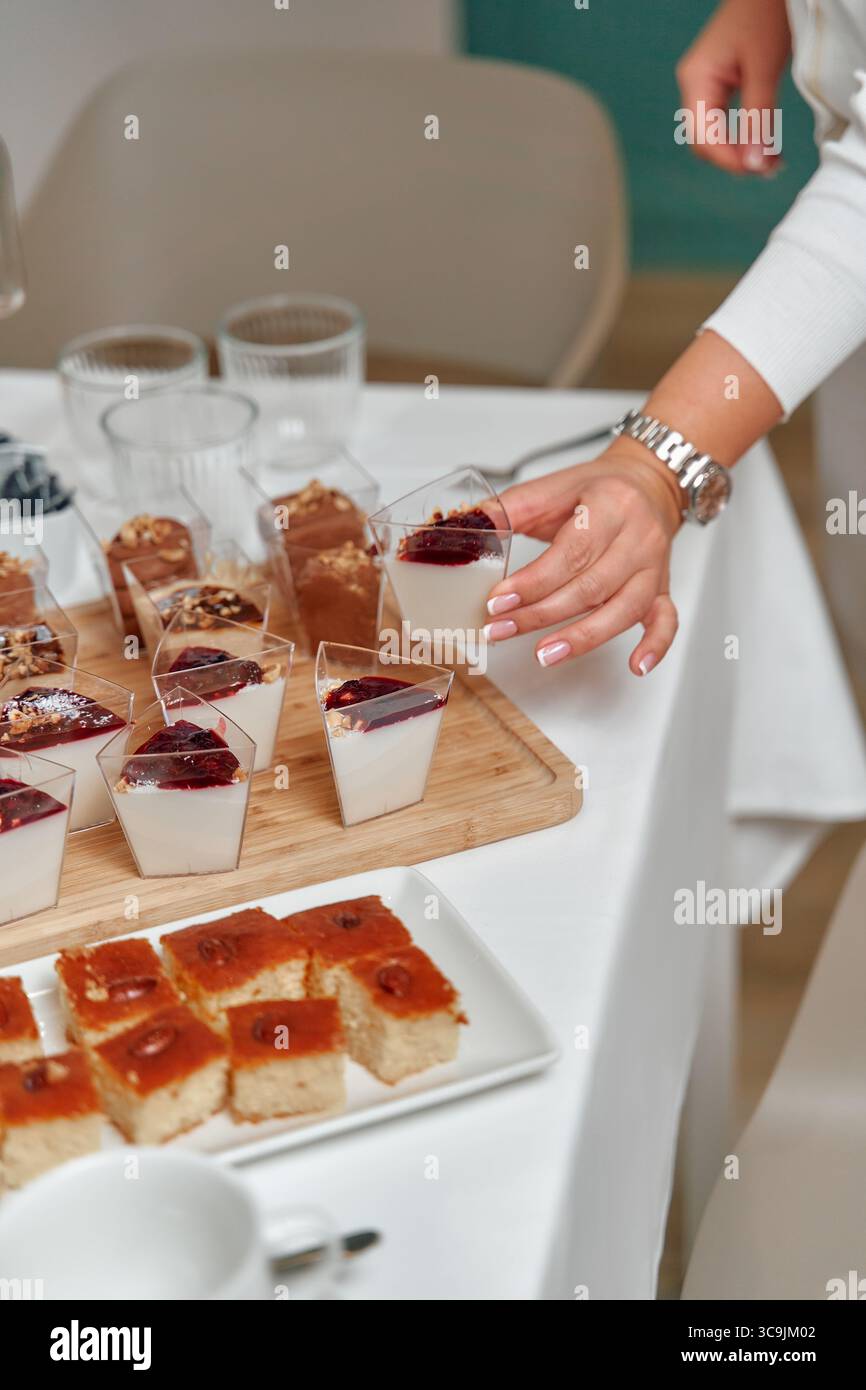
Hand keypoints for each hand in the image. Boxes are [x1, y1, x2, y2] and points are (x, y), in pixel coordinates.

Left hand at [485, 442, 681, 674]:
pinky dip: (656, 646)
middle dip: (541, 614)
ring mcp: (655, 566)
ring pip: (624, 609)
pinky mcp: (663, 587)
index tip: (498, 601)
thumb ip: (507, 510)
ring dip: (584, 637)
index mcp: (611, 506)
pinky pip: (667, 620)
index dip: (532, 582)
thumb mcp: (551, 489)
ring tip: (545, 654)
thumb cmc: (595, 491)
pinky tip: (636, 666)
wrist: (646, 484)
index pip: (571, 553)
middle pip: (591, 586)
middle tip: (502, 631)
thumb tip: (465, 528)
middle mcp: (639, 537)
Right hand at [677, 0, 789, 174]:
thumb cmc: (764, 14)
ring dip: (740, 151)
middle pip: (704, 141)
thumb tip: (755, 164)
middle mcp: (694, 84)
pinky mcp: (719, 83)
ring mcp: (704, 84)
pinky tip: (762, 143)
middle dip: (734, 159)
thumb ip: (757, 118)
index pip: (702, 138)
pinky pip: (723, 121)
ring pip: (714, 134)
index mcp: (696, 79)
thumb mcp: (763, 68)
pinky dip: (742, 135)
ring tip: (770, 160)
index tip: (757, 170)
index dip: (728, 160)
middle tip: (769, 169)